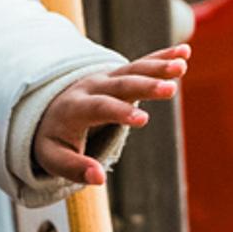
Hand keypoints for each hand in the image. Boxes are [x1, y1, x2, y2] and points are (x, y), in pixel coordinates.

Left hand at [33, 44, 190, 187]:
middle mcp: (91, 87)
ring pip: (134, 70)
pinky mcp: (119, 76)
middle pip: (120, 84)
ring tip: (182, 66)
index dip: (120, 112)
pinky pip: (142, 64)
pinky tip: (184, 52)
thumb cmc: (52, 139)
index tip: (144, 119)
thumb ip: (75, 169)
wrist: (47, 110)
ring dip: (158, 66)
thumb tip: (99, 179)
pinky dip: (162, 57)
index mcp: (75, 108)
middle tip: (170, 88)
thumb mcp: (53, 158)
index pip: (98, 108)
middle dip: (145, 85)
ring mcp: (106, 79)